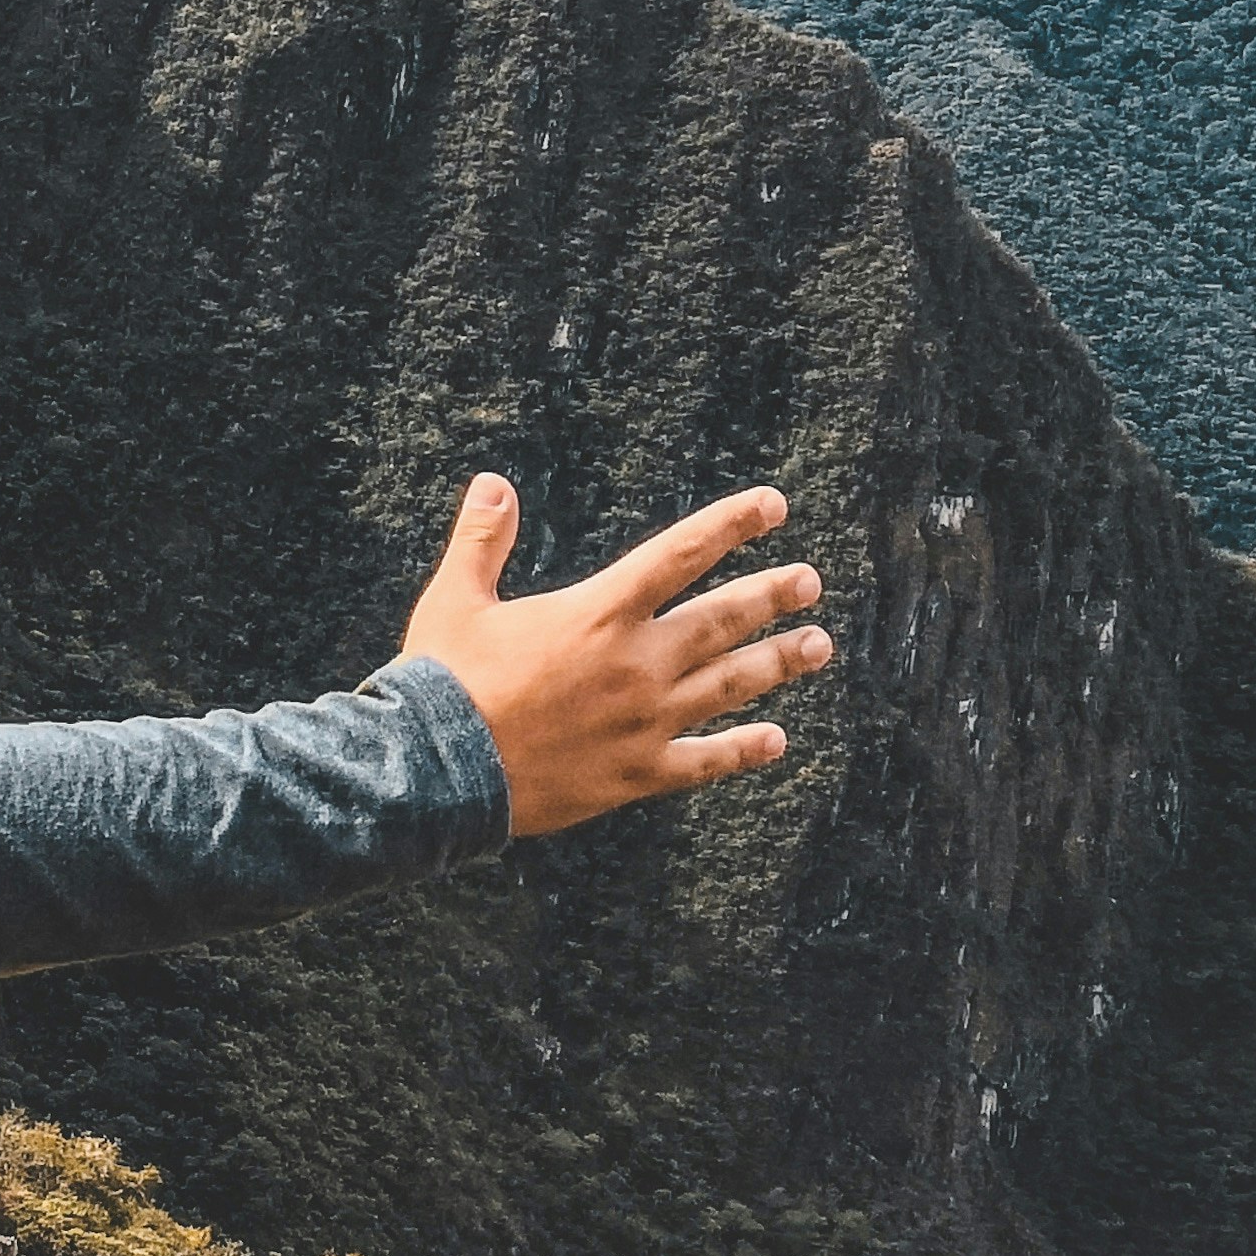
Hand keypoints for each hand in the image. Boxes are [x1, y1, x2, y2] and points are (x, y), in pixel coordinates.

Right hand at [396, 472, 830, 837]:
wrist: (438, 769)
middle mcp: (637, 662)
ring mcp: (645, 720)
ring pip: (731, 684)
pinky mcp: (638, 772)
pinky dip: (745, 750)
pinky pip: (706, 761)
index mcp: (599, 613)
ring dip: (778, 661)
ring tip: (817, 646)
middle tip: (810, 581)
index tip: (774, 505)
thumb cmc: (443, 681)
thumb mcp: (454, 599)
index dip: (732, 524)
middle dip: (773, 595)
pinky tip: (777, 740)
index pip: (681, 554)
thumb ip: (482, 539)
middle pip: (724, 619)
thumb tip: (493, 483)